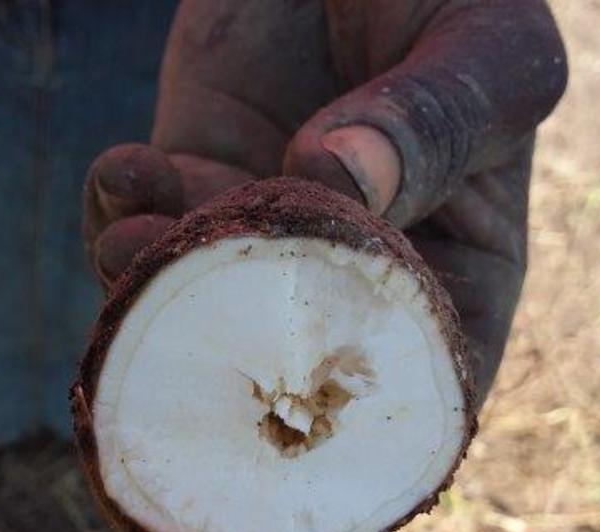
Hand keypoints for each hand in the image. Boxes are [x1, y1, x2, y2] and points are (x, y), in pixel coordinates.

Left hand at [83, 0, 566, 403]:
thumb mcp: (483, 48)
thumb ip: (439, 119)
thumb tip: (342, 181)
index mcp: (450, 265)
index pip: (418, 371)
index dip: (362, 414)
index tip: (301, 408)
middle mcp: (345, 268)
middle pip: (290, 355)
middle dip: (227, 345)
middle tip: (183, 314)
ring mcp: (263, 232)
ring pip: (200, 300)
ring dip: (154, 282)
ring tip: (135, 235)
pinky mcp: (194, 180)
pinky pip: (141, 226)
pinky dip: (116, 211)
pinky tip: (126, 167)